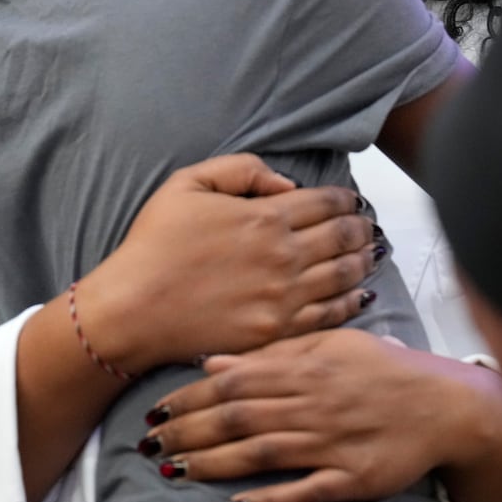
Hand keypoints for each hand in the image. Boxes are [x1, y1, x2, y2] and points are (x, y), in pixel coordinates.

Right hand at [75, 155, 375, 374]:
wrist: (132, 308)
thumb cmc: (154, 243)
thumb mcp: (188, 184)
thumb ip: (242, 170)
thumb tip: (288, 185)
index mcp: (265, 217)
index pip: (327, 202)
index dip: (346, 200)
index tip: (350, 201)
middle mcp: (283, 256)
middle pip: (344, 238)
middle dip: (360, 228)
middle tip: (367, 226)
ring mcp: (283, 298)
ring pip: (344, 276)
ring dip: (362, 262)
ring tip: (368, 255)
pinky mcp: (277, 332)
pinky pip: (328, 316)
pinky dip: (351, 303)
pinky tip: (358, 295)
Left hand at [143, 330, 501, 501]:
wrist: (445, 405)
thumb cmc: (382, 368)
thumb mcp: (329, 344)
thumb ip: (272, 353)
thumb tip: (215, 362)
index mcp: (305, 368)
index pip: (233, 382)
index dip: (190, 397)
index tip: (156, 407)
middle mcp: (312, 404)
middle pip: (238, 419)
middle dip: (188, 431)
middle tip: (148, 443)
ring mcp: (331, 443)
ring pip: (261, 453)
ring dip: (213, 463)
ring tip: (174, 470)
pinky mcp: (351, 479)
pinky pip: (303, 492)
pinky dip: (269, 499)